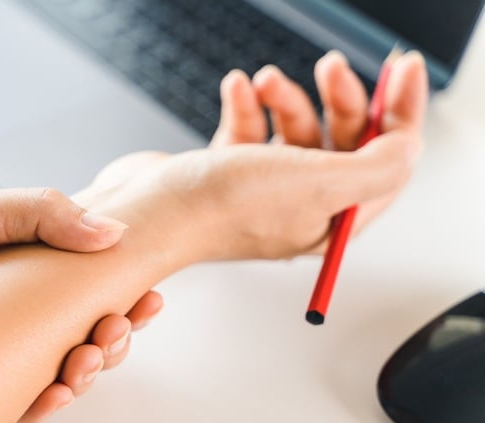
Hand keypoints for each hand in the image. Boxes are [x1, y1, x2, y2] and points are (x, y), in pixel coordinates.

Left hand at [0, 149, 162, 422]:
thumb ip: (42, 215)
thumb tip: (111, 230)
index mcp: (14, 257)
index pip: (84, 281)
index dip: (122, 294)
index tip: (147, 300)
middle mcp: (2, 299)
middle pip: (74, 330)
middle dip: (108, 340)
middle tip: (112, 335)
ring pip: (45, 367)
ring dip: (78, 375)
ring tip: (83, 367)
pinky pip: (0, 394)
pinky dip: (32, 403)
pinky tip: (49, 399)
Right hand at [75, 51, 427, 264]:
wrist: (148, 211)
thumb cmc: (224, 206)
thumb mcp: (319, 183)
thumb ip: (379, 166)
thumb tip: (409, 148)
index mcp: (331, 220)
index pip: (387, 164)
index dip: (402, 114)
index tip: (407, 70)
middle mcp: (300, 207)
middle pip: (343, 142)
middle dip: (341, 99)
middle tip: (330, 66)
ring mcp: (263, 189)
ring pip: (296, 130)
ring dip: (284, 97)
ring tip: (262, 79)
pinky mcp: (228, 172)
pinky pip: (252, 128)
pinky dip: (246, 104)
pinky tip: (235, 87)